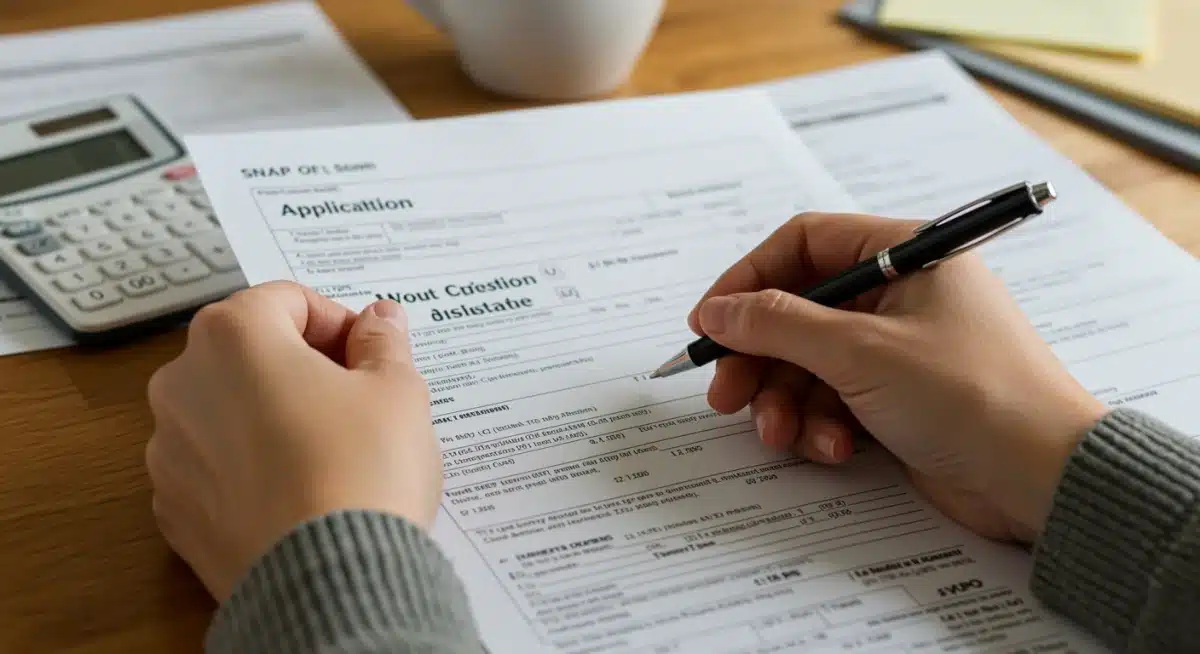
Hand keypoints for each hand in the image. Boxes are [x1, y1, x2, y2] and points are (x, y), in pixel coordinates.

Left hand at [145, 281, 441, 601]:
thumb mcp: (398, 391)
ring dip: (273, 416)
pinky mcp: (173, 509)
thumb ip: (383, 343)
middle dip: (303, 367)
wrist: (330, 582)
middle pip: (250, 352)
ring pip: (229, 410)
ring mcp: (169, 451)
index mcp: (233, 336)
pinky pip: (216, 468)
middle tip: (357, 401)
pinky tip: (301, 491)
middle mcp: (182, 384)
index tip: (370, 356)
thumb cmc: (362, 473)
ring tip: (332, 452)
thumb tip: (380, 321)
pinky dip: (252, 469)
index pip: (288, 300)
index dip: (339, 323)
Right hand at [688, 213, 1105, 542]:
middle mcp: (901, 296)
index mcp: (907, 256)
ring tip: (780, 434)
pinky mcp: (900, 401)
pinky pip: (837, 402)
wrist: (1044, 479)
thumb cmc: (971, 395)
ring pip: (811, 364)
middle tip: (725, 395)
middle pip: (798, 311)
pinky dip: (823, 426)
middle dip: (759, 357)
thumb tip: (717, 310)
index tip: (709, 322)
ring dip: (786, 401)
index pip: (804, 244)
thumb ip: (779, 325)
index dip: (748, 280)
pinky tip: (834, 450)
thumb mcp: (861, 352)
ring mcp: (900, 351)